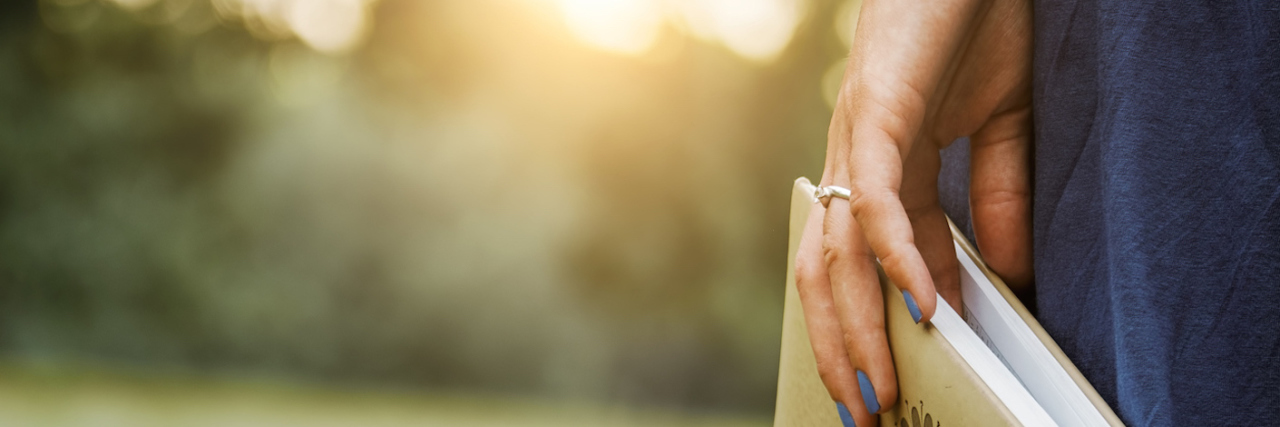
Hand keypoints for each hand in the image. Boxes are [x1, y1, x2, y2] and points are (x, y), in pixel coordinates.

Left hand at [794, 0, 1033, 423]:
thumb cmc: (977, 27)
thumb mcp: (999, 128)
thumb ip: (996, 197)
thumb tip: (1006, 274)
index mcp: (882, 173)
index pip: (868, 269)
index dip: (876, 328)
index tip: (889, 384)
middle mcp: (855, 164)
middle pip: (832, 275)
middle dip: (843, 348)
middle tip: (862, 412)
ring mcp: (859, 139)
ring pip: (839, 250)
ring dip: (855, 325)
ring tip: (875, 386)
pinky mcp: (878, 111)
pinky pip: (880, 196)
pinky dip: (898, 253)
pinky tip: (920, 304)